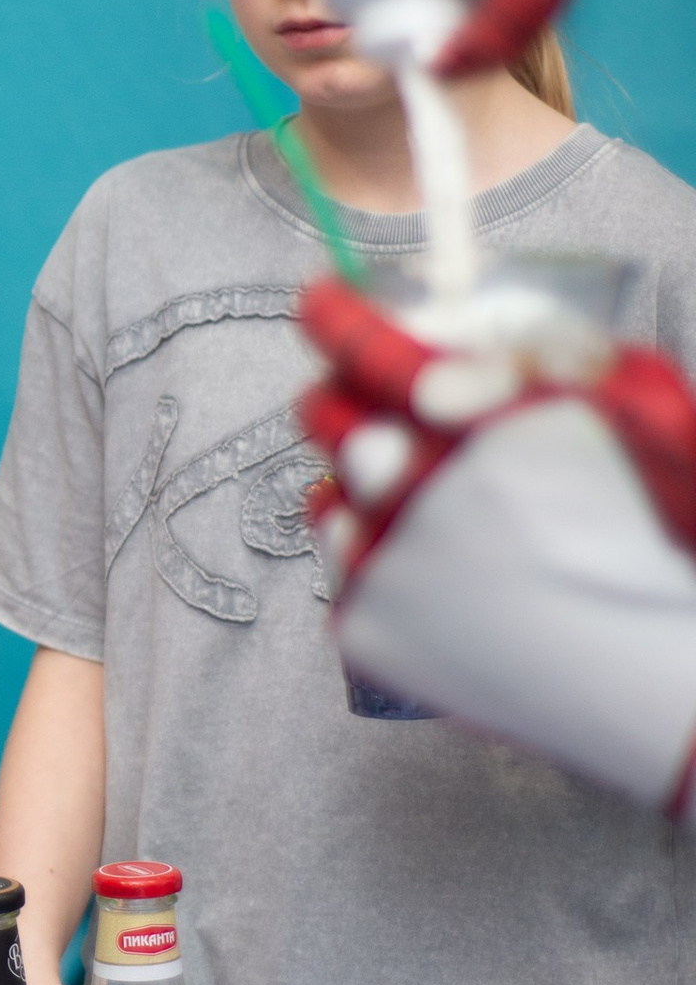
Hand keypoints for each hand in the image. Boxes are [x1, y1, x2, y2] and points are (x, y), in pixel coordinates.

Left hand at [296, 276, 695, 808]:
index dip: (337, 316)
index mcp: (477, 425)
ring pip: (329, 491)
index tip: (322, 301)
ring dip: (366, 481)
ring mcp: (380, 566)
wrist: (663, 682)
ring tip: (437, 502)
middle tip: (397, 409)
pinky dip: (378, 552)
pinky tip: (442, 565)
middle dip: (349, 396)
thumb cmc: (670, 541)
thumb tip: (461, 341)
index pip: (367, 350)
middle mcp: (411, 491)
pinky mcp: (367, 629)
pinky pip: (343, 566)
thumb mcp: (646, 410)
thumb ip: (550, 356)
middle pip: (327, 417)